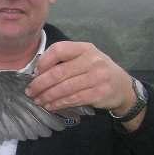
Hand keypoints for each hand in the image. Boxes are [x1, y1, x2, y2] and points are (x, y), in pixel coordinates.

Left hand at [25, 41, 139, 122]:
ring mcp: (97, 77)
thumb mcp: (84, 59)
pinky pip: (73, 99)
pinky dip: (59, 104)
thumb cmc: (97, 71)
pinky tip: (50, 106)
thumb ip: (65, 62)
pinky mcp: (99, 93)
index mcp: (85, 48)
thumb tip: (38, 73)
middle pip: (59, 72)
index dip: (43, 62)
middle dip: (41, 84)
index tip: (35, 73)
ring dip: (47, 96)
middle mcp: (92, 60)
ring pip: (65, 88)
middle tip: (30, 91)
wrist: (123, 86)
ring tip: (38, 101)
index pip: (59, 49)